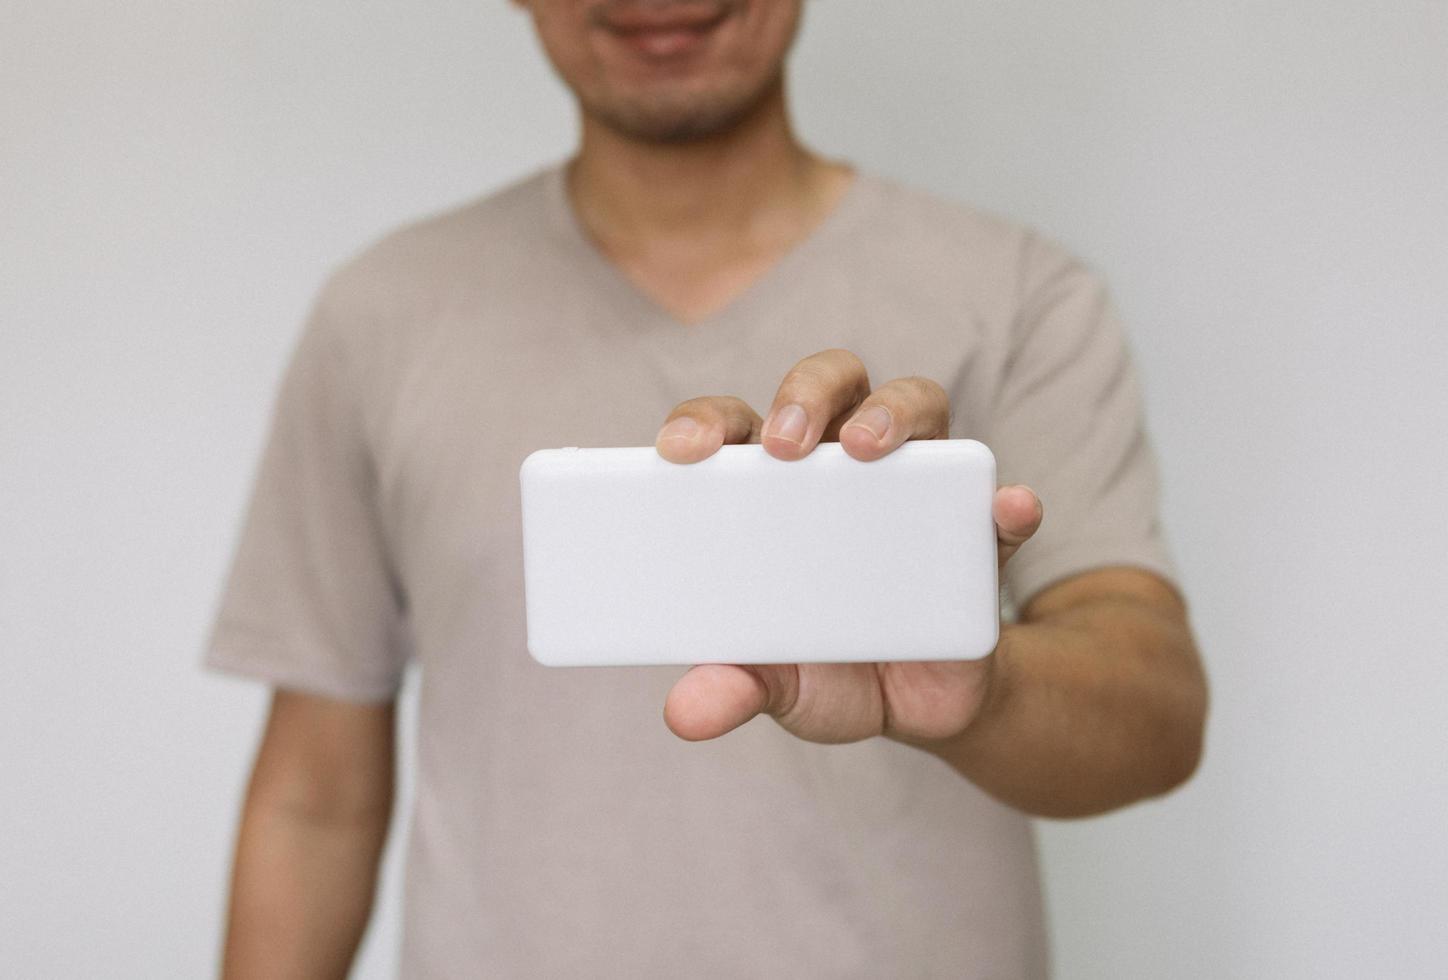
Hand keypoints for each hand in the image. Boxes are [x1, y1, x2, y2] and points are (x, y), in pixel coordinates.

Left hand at [653, 349, 1042, 746]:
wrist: (917, 707)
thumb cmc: (828, 670)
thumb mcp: (776, 685)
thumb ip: (734, 688)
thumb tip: (687, 713)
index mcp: (774, 488)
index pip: (735, 426)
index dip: (705, 422)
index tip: (680, 453)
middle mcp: (844, 468)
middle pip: (828, 385)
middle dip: (805, 395)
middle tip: (785, 446)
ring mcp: (918, 489)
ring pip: (913, 407)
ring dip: (893, 413)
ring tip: (868, 448)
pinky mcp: (977, 536)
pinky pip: (998, 505)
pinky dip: (1005, 503)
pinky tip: (1006, 509)